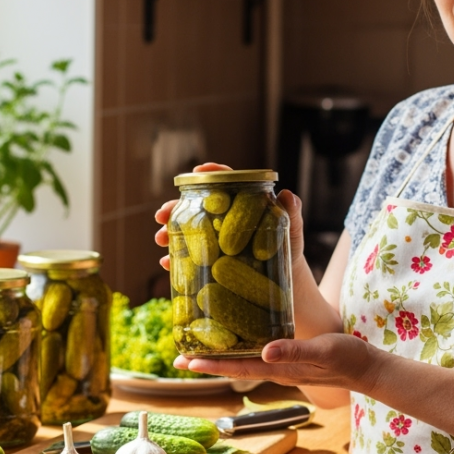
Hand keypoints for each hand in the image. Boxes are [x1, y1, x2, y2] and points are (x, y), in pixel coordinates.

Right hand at [152, 163, 307, 273]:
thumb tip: (289, 195)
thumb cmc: (289, 250)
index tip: (197, 171)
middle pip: (196, 207)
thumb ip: (292, 214)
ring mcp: (214, 241)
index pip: (225, 182)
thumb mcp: (292, 232)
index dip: (211, 174)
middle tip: (161, 214)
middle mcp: (223, 220)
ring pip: (187, 232)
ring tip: (160, 239)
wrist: (287, 282)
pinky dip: (176, 260)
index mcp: (242, 204)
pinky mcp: (210, 263)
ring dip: (169, 233)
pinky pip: (189, 259)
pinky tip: (167, 263)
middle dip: (174, 208)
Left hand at [173, 333, 383, 392]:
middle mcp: (276, 369)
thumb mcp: (323, 351)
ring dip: (219, 358)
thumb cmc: (348, 358)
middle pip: (234, 366)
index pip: (238, 367)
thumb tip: (266, 352)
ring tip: (196, 352)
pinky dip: (239, 350)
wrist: (367, 369)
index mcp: (280, 369)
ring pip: (243, 362)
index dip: (212, 365)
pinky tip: (233, 342)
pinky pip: (257, 356)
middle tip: (177, 360)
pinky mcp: (289, 358)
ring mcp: (282, 366)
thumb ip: (295, 351)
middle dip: (206, 364)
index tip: (187, 363)